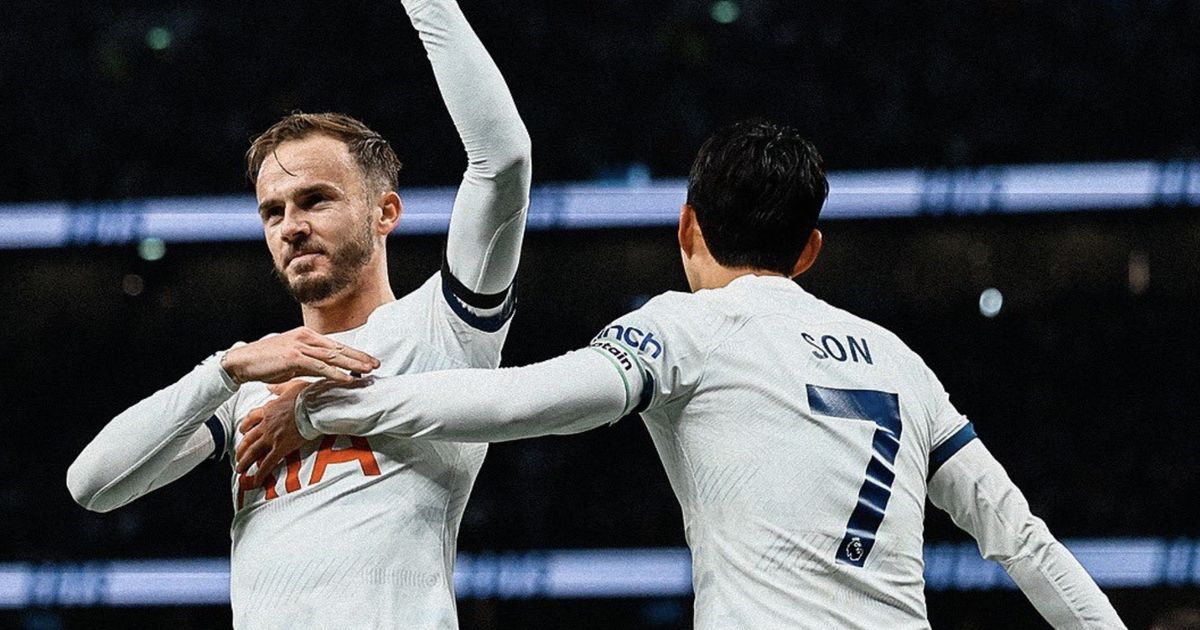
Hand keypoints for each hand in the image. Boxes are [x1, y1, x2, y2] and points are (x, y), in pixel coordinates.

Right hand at [221, 326, 379, 384]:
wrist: (242, 361)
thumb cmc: (266, 362)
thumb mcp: (292, 362)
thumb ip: (310, 364)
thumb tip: (326, 372)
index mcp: (307, 336)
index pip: (336, 345)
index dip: (355, 353)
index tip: (369, 359)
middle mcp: (307, 338)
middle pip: (340, 348)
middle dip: (360, 357)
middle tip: (377, 364)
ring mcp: (301, 346)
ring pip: (334, 356)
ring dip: (354, 364)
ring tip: (369, 370)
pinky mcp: (294, 357)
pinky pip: (320, 366)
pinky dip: (336, 373)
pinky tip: (348, 378)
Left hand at [236, 379, 313, 483]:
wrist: (316, 405)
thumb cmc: (307, 395)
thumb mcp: (291, 386)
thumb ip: (278, 388)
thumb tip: (270, 386)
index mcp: (269, 409)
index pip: (252, 418)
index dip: (245, 425)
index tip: (242, 430)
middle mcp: (267, 424)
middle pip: (248, 438)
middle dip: (241, 448)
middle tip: (237, 455)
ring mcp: (272, 436)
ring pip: (253, 451)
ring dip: (245, 461)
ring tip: (240, 469)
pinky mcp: (281, 447)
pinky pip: (268, 463)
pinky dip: (260, 473)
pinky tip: (255, 481)